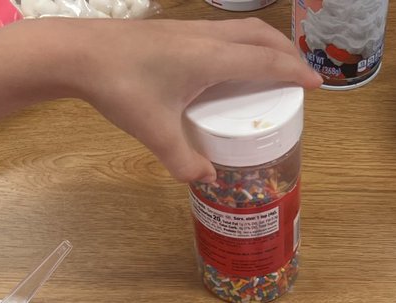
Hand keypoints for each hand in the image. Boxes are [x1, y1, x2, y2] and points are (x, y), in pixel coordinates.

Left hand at [57, 18, 321, 181]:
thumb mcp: (153, 131)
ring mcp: (190, 29)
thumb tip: (206, 179)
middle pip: (262, 37)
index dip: (295, 73)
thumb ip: (182, 159)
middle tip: (301, 76)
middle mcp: (207, 38)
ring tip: (274, 66)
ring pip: (242, 29)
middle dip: (288, 54)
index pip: (266, 62)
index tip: (317, 84)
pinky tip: (232, 62)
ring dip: (266, 44)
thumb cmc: (119, 87)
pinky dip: (242, 42)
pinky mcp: (175, 31)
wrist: (78, 52)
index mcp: (210, 58)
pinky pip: (223, 31)